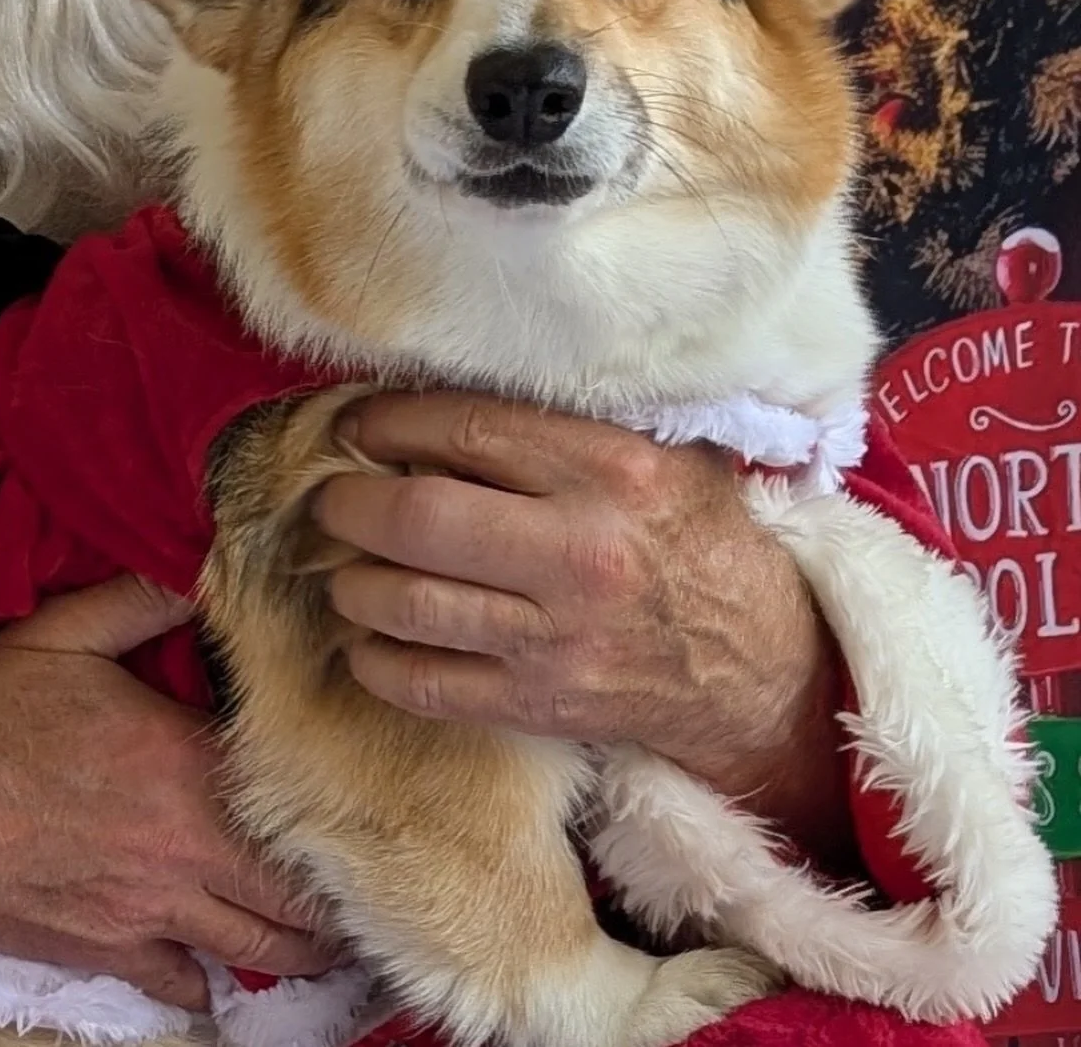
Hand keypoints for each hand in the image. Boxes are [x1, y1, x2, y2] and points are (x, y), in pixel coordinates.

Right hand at [0, 576, 335, 1011]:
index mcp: (186, 768)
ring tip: (336, 940)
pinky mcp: (106, 951)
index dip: (343, 811)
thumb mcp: (61, 636)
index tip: (378, 808)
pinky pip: (181, 983)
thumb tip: (199, 570)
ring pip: (254, 947)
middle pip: (294, 896)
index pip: (296, 801)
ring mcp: (147, 910)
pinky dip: (211, 980)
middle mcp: (183, 849)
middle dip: (340, 898)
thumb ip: (141, 601)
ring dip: (300, 948)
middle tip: (374, 888)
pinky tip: (223, 967)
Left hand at [315, 395, 852, 869]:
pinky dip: (377, 663)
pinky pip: (427, 685)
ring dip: (353, 582)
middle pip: (422, 518)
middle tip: (332, 498)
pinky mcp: (540, 705)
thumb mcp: (670, 457)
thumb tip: (463, 388)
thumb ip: (579, 422)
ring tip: (343, 566)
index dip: (393, 423)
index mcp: (612, 472)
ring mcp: (555, 637)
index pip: (470, 430)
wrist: (760, 671)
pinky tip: (365, 641)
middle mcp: (579, 551)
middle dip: (353, 504)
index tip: (359, 426)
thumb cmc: (703, 544)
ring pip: (410, 604)